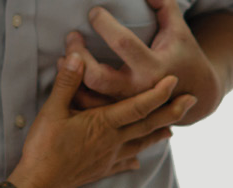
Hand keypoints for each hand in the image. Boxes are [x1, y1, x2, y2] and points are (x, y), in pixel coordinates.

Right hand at [6, 54, 194, 187]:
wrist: (41, 182)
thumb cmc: (45, 146)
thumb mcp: (52, 110)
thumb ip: (67, 82)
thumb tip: (76, 56)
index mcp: (103, 124)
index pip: (137, 106)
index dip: (157, 93)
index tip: (174, 81)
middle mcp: (112, 140)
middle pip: (148, 125)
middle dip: (171, 111)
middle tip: (192, 100)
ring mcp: (109, 157)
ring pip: (140, 144)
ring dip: (158, 134)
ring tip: (172, 129)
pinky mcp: (101, 169)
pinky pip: (124, 162)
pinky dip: (134, 158)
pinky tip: (137, 160)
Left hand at [66, 0, 222, 124]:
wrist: (196, 93)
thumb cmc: (183, 53)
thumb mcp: (179, 28)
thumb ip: (164, 3)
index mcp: (154, 67)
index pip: (123, 44)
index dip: (105, 25)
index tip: (93, 11)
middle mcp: (139, 89)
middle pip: (98, 77)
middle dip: (79, 55)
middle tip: (71, 36)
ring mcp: (127, 104)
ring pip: (89, 96)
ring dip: (71, 75)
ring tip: (63, 55)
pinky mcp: (118, 111)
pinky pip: (90, 105)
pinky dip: (76, 90)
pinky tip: (68, 71)